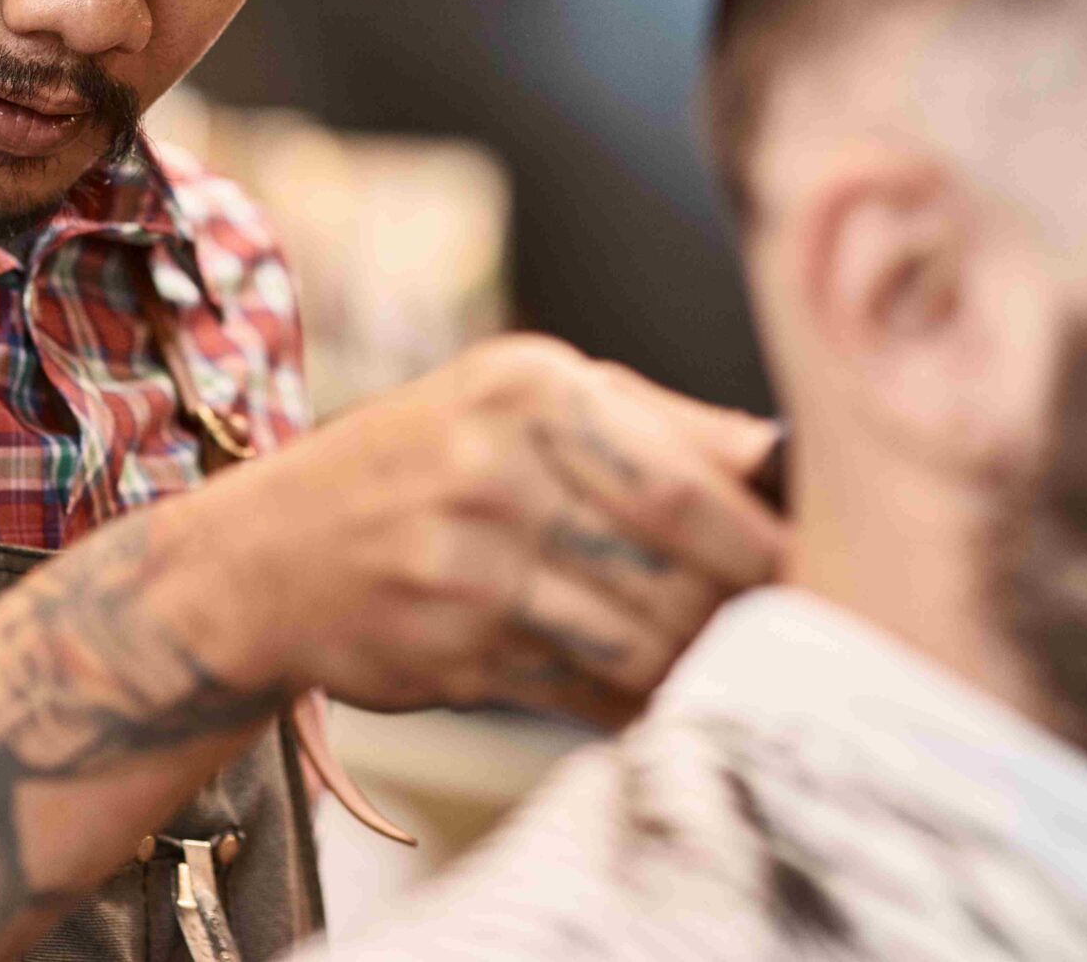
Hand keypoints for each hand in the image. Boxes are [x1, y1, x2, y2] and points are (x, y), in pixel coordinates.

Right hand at [166, 334, 784, 726]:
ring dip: (692, 657)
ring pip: (635, 636)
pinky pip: (581, 688)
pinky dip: (631, 697)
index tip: (818, 565)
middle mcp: (493, 470)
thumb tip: (782, 456)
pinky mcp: (449, 652)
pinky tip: (650, 689)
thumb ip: (657, 422)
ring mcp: (464, 567)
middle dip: (739, 602)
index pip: (684, 482)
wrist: (268, 552)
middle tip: (786, 621)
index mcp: (530, 388)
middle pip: (671, 564)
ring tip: (719, 653)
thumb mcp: (521, 400)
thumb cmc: (426, 462)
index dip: (764, 538)